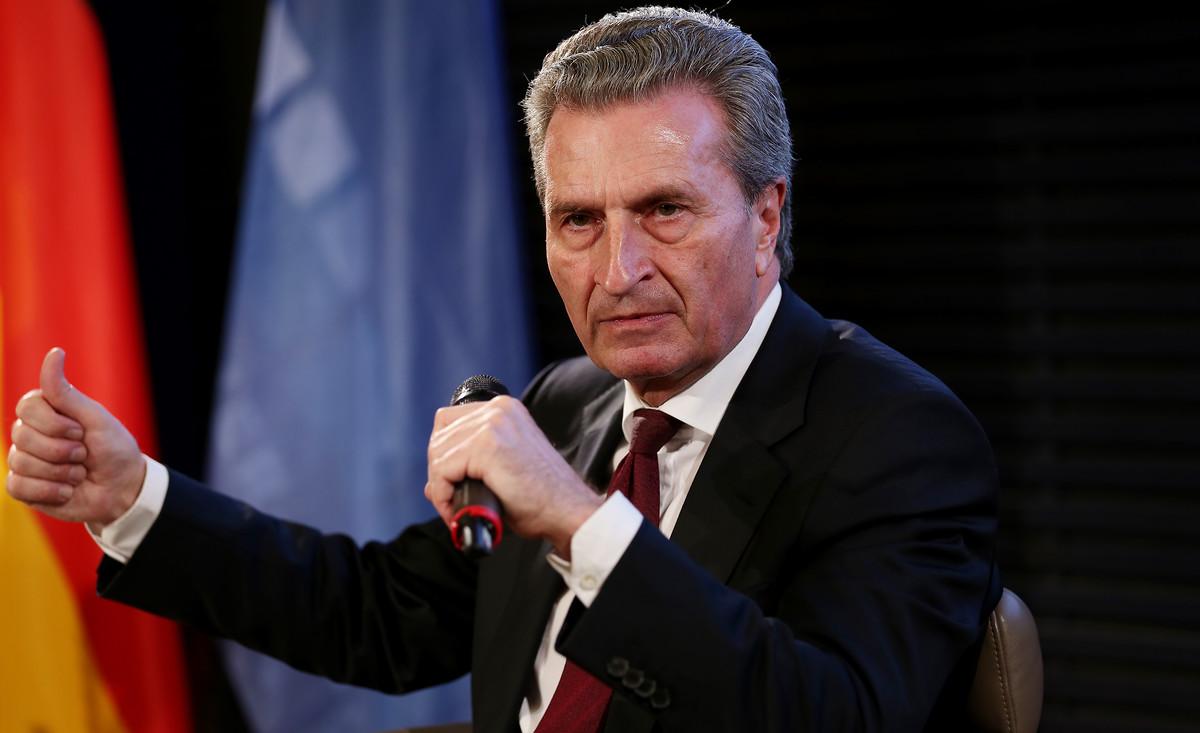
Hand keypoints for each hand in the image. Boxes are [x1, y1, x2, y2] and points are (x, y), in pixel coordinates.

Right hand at [6, 348, 145, 526]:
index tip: (81, 431)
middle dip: (63, 450)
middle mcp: (29, 433)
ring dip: (61, 472)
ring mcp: (24, 460)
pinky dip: (50, 492)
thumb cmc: (112, 448)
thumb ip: (65, 391)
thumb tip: (54, 352)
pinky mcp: (23, 487)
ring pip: (21, 463)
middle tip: (84, 455)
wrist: (123, 488)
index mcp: (44, 411)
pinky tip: (67, 491)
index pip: (27, 407)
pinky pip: (18, 487)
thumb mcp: (94, 417)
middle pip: (22, 437)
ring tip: (78, 473)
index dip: (56, 424)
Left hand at [425, 395, 601, 556]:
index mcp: (504, 411)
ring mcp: (492, 425)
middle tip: (453, 501)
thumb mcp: (502, 470)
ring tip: (457, 509)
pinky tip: (458, 509)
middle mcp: (498, 410)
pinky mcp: (487, 446)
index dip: (444, 457)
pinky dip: (444, 495)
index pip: (448, 422)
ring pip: (438, 454)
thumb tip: (432, 484)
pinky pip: (443, 471)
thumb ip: (468, 467)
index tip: (452, 484)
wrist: (567, 511)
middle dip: (439, 473)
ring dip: (441, 487)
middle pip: (439, 436)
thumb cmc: (542, 498)